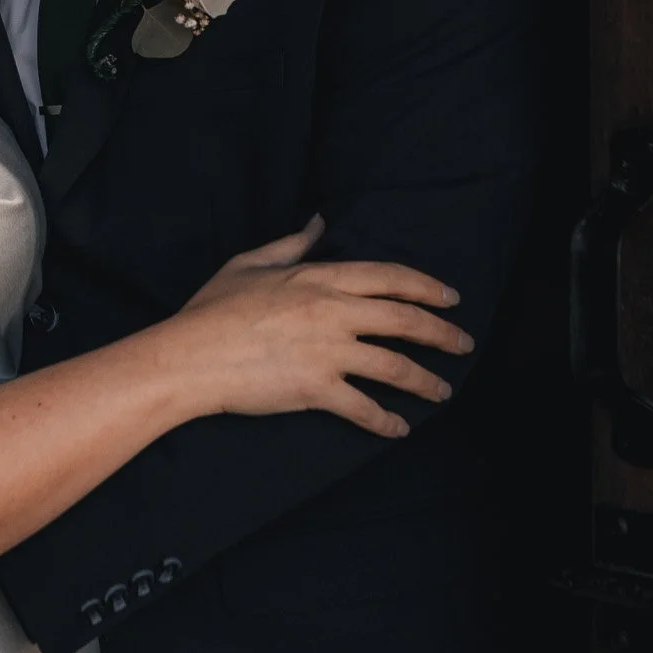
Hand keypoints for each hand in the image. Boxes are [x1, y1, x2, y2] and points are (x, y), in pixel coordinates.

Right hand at [177, 218, 470, 438]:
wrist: (189, 357)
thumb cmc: (213, 310)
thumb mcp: (250, 264)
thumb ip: (292, 245)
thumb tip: (318, 222)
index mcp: (319, 279)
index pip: (388, 277)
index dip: (426, 287)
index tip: (450, 298)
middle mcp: (332, 312)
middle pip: (404, 319)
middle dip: (442, 332)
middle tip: (464, 344)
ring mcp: (327, 352)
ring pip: (394, 366)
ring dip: (425, 380)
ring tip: (443, 390)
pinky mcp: (317, 390)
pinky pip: (364, 408)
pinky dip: (386, 421)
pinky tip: (400, 429)